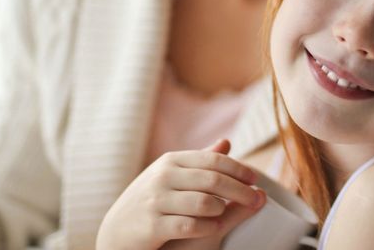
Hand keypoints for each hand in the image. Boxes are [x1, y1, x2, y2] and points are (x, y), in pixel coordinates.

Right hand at [96, 139, 266, 249]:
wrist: (116, 231)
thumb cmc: (151, 201)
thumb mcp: (171, 176)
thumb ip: (199, 161)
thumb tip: (227, 142)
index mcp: (171, 161)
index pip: (213, 160)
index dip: (238, 169)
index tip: (256, 179)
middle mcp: (163, 177)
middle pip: (213, 180)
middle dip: (240, 190)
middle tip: (258, 199)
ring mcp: (156, 201)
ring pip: (204, 203)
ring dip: (223, 209)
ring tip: (230, 213)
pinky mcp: (152, 226)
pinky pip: (189, 225)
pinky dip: (207, 226)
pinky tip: (215, 227)